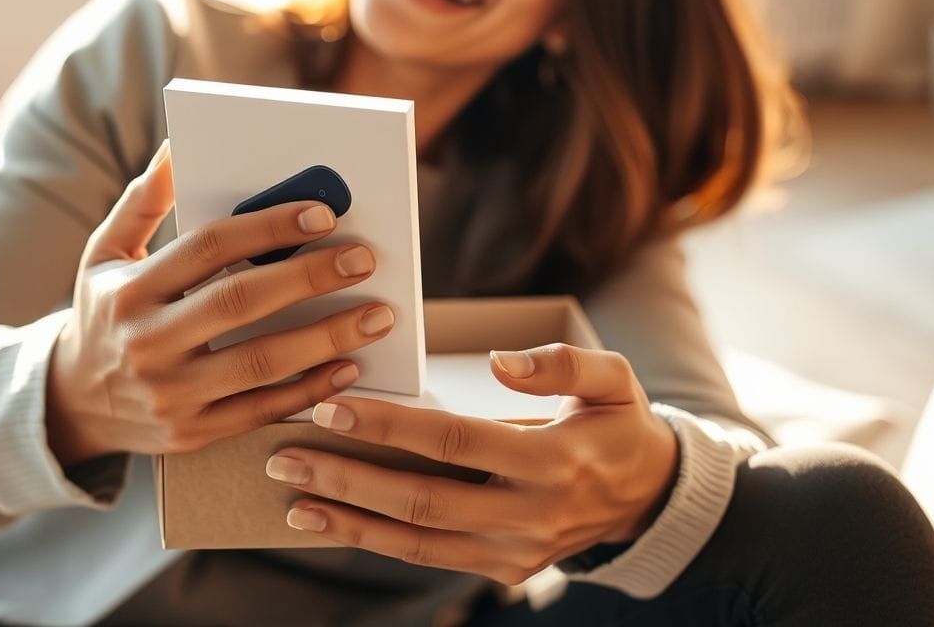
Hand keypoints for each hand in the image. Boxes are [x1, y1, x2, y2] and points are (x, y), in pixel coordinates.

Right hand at [46, 140, 397, 466]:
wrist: (70, 404)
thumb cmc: (104, 313)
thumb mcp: (106, 252)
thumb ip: (144, 200)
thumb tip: (176, 146)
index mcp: (130, 290)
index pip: (208, 248)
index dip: (268, 228)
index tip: (322, 215)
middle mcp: (147, 343)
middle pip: (240, 303)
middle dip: (309, 277)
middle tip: (363, 259)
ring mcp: (169, 395)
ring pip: (260, 363)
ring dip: (326, 338)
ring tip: (376, 315)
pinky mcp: (191, 435)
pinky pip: (261, 412)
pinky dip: (310, 391)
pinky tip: (348, 368)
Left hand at [263, 343, 678, 585]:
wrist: (648, 497)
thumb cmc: (617, 424)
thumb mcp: (613, 379)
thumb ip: (561, 364)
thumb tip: (502, 362)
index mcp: (554, 459)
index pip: (454, 440)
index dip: (389, 426)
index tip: (331, 407)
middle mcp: (531, 514)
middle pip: (422, 499)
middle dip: (348, 479)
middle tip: (285, 457)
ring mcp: (516, 552)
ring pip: (417, 542)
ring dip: (349, 522)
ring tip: (293, 500)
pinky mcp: (503, 571)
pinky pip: (428, 556)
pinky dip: (375, 541)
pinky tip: (331, 520)